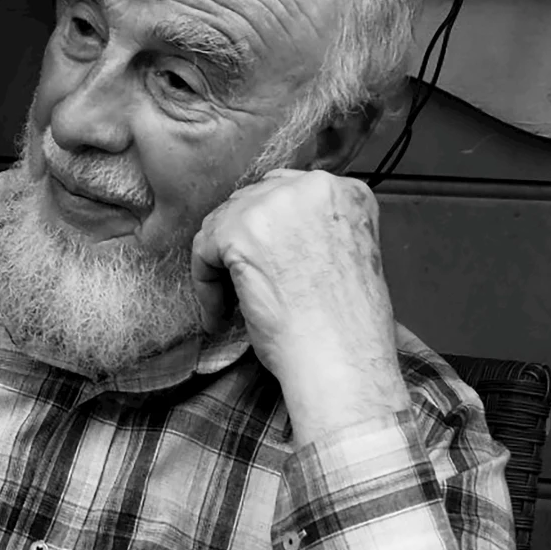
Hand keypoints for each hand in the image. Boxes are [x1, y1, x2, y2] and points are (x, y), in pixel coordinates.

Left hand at [191, 168, 407, 443]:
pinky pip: (204, 250)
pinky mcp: (240, 231)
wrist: (341, 362)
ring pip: (225, 224)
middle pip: (253, 202)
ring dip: (221, 264)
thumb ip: (314, 230)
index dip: (271, 234)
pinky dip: (206, 286)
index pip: (288, 194)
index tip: (268, 266)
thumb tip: (270, 233)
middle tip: (242, 286)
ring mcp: (276, 205)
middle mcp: (314, 187)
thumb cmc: (347, 328)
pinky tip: (221, 316)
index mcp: (347, 193)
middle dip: (242, 244)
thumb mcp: (346, 257)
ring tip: (230, 305)